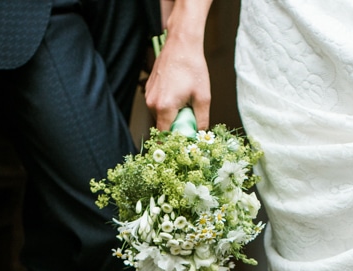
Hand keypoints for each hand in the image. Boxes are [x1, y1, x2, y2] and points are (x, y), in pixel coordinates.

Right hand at [145, 0, 212, 129]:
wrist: (181, 44)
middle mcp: (152, 104)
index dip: (174, 142)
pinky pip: (157, 105)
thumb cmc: (193, 67)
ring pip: (160, 116)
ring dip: (172, 115)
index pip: (164, 137)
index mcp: (165, 108)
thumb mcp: (203, 97)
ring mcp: (148, 96)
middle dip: (176, 127)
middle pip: (163, 127)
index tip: (183, 143)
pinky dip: (168, 105)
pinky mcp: (148, 89)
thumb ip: (201, 120)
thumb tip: (200, 135)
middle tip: (190, 118)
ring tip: (185, 102)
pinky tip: (178, 93)